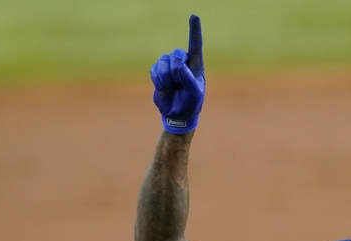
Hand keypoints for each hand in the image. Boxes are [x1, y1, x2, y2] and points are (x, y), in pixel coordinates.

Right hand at [150, 15, 204, 133]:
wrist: (178, 114)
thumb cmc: (191, 104)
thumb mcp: (195, 94)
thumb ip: (189, 79)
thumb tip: (180, 66)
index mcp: (196, 65)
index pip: (196, 44)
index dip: (194, 30)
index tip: (194, 16)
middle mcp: (183, 62)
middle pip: (176, 54)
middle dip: (175, 69)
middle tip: (178, 83)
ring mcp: (170, 67)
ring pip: (163, 61)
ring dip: (165, 76)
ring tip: (171, 87)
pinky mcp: (159, 72)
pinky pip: (154, 69)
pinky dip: (158, 80)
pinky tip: (163, 87)